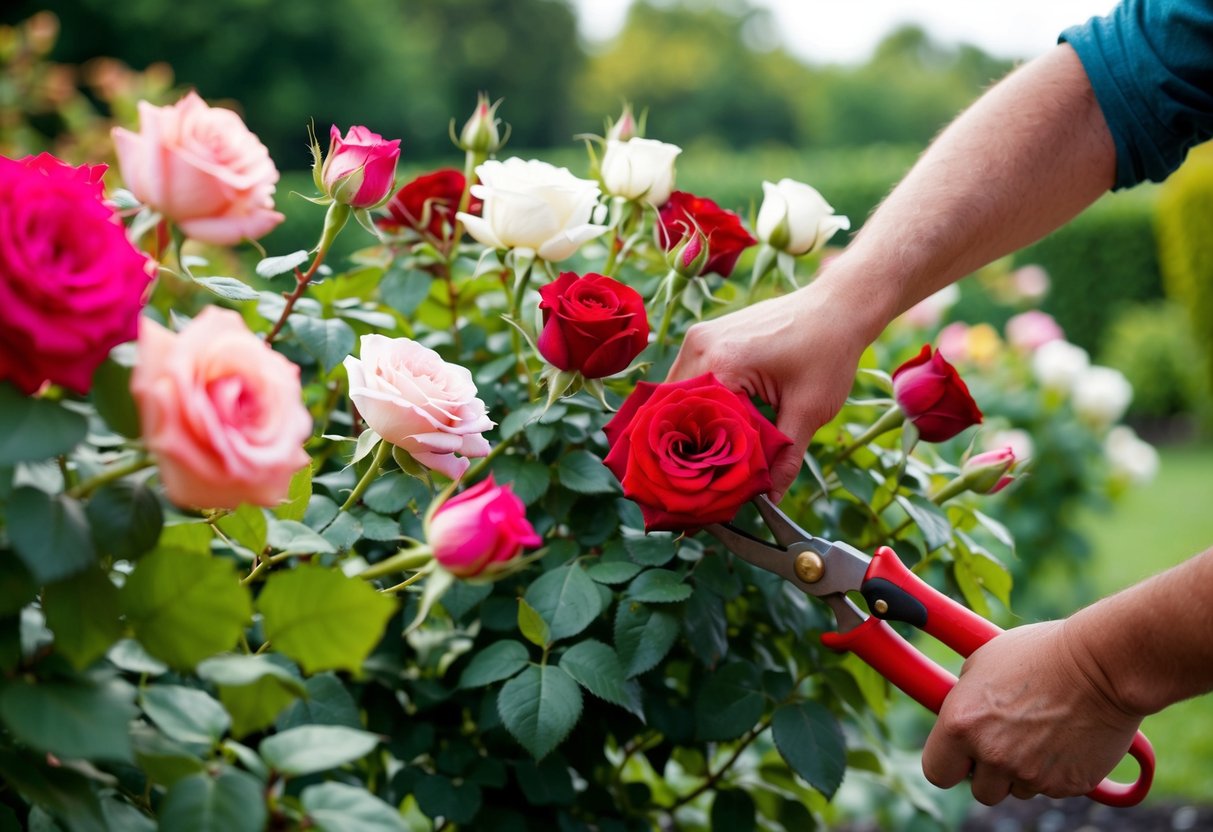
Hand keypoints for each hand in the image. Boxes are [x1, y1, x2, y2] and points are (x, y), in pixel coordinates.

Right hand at [666, 282, 870, 500]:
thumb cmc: (828, 351)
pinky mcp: (707, 335)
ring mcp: (701, 337)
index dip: (700, 460)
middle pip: (675, 410)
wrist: (837, 305)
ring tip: (706, 456)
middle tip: (700, 477)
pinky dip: (698, 405)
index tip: (708, 486)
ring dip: (690, 424)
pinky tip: (714, 427)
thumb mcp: (810, 410)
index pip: (694, 424)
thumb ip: (785, 457)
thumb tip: (769, 499)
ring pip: (678, 395)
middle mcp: (701, 345)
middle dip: (687, 445)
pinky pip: (689, 378)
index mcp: (722, 362)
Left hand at [922, 620, 1142, 803]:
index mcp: (961, 725)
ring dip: (1023, 771)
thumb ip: (964, 700)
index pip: (937, 771)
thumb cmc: (1040, 653)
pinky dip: (1055, 771)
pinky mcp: (1066, 784)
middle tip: (1006, 740)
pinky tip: (1064, 737)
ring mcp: (1030, 774)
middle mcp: (992, 755)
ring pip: (1017, 789)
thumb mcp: (983, 663)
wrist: (1102, 664)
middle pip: (980, 790)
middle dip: (990, 771)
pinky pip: (1051, 787)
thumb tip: (957, 714)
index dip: (949, 763)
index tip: (960, 755)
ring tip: (1040, 731)